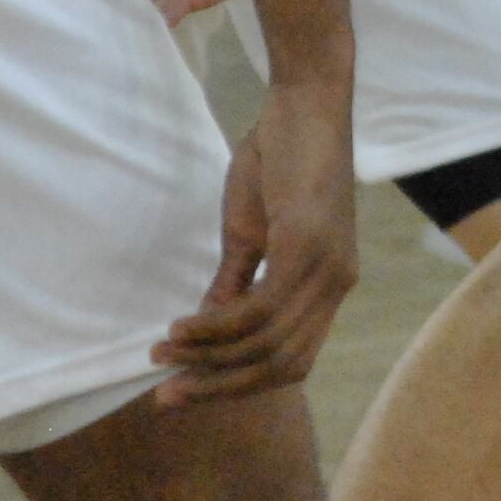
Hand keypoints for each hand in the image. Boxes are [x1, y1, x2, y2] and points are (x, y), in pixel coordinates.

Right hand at [152, 81, 357, 403]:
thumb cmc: (280, 161)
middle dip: (220, 386)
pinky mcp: (308, 246)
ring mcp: (328, 268)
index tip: (187, 390)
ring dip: (209, 356)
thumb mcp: (252, 232)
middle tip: (167, 397)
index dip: (240, 383)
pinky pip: (260, 308)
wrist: (304, 104)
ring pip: (268, 343)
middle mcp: (337, 285)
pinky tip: (182, 326)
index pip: (292, 361)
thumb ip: (235, 282)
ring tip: (163, 352)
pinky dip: (217, 325)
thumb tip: (205, 330)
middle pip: (283, 366)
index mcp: (329, 286)